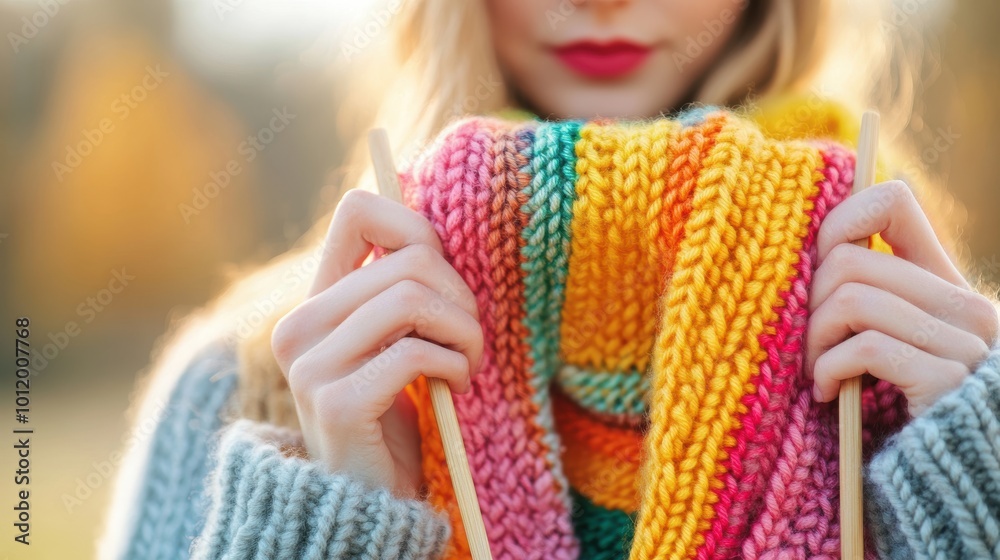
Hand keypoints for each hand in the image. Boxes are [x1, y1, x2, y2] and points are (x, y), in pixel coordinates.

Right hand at [270, 189, 482, 496]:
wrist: (372, 503)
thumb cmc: (396, 418)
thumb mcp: (395, 343)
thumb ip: (402, 291)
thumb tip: (440, 230)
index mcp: (315, 303)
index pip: (357, 212)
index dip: (416, 227)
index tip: (444, 275)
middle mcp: (299, 327)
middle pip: (408, 260)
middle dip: (461, 296)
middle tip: (469, 338)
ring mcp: (312, 365)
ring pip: (412, 298)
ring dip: (464, 332)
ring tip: (468, 362)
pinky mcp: (337, 402)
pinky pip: (415, 352)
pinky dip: (454, 365)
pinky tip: (457, 386)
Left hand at [807, 181, 997, 415]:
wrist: (950, 475)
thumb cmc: (900, 406)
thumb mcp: (885, 339)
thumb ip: (865, 295)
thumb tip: (804, 252)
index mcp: (945, 282)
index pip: (892, 201)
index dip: (838, 222)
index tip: (815, 268)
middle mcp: (962, 303)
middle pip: (849, 258)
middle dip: (809, 302)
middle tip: (807, 343)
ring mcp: (961, 341)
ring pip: (851, 299)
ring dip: (815, 340)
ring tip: (816, 371)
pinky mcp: (947, 381)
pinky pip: (864, 348)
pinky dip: (829, 369)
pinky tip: (828, 393)